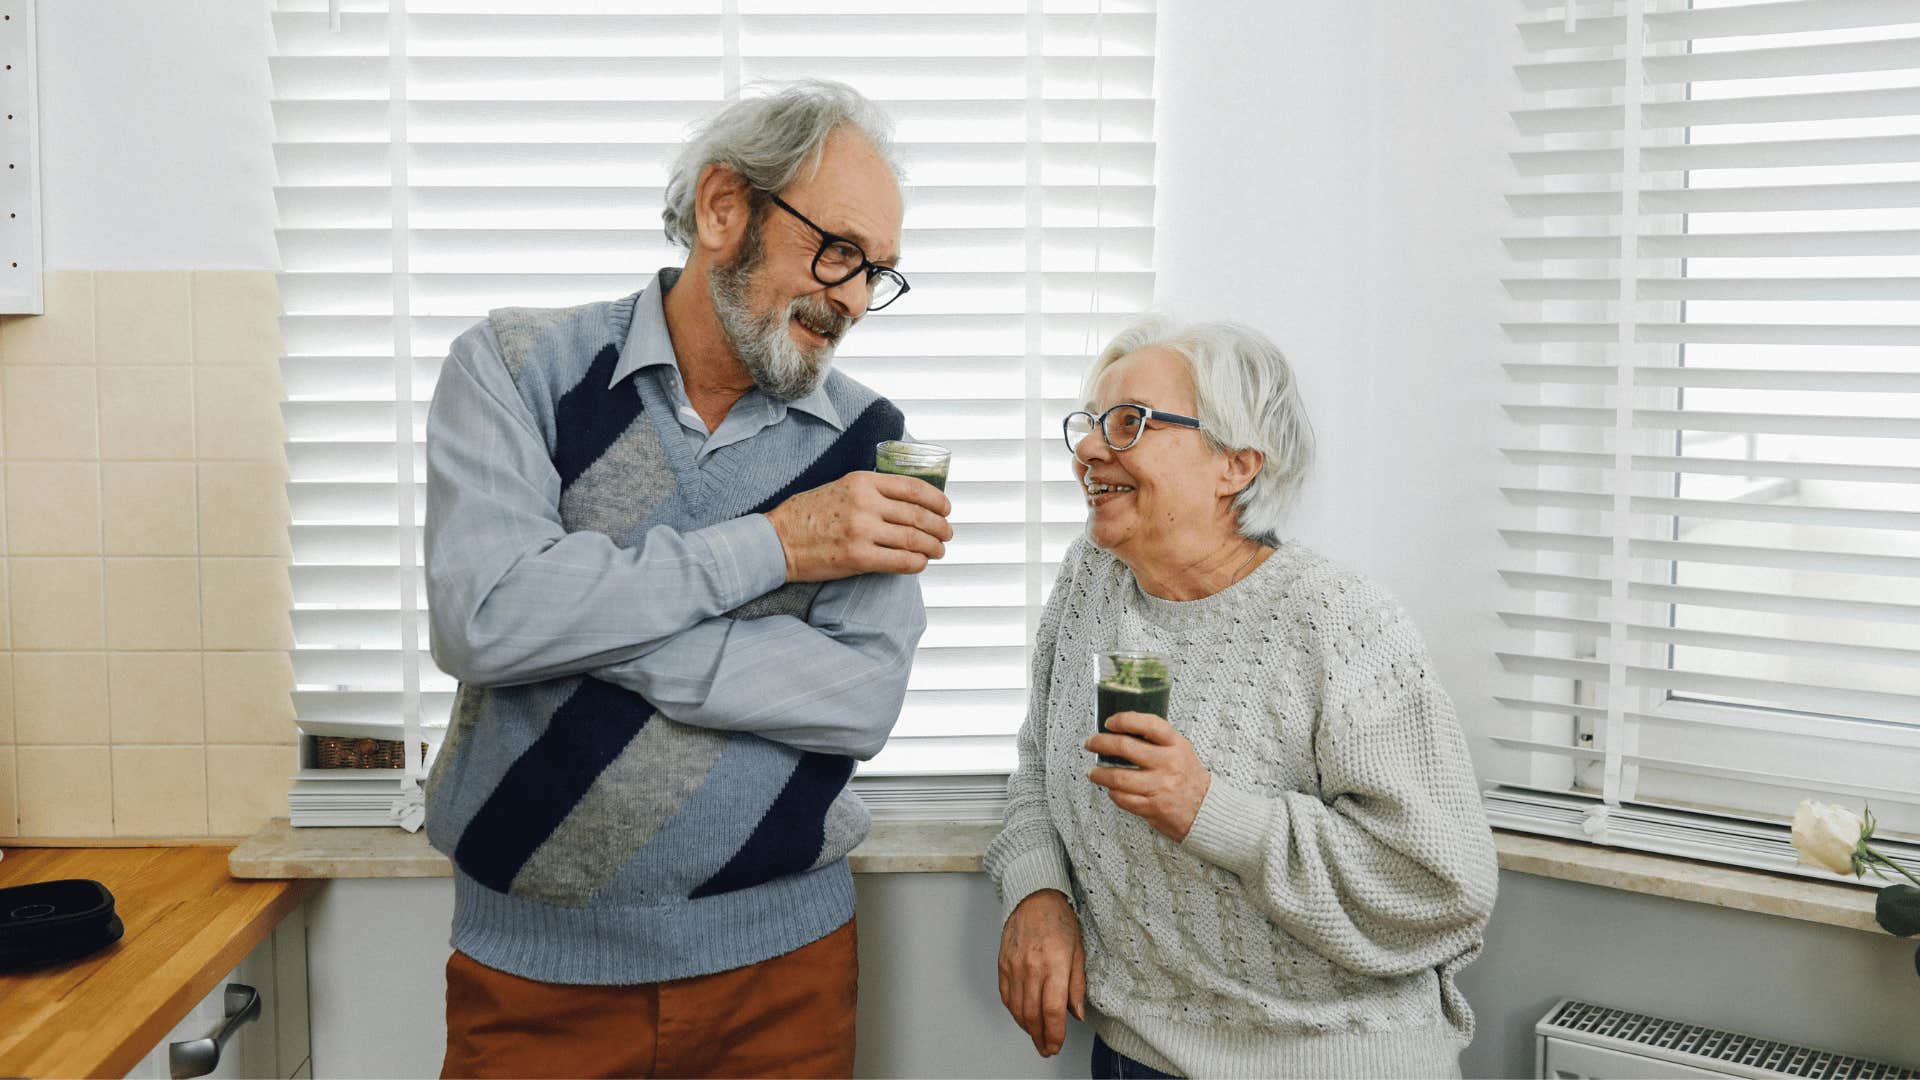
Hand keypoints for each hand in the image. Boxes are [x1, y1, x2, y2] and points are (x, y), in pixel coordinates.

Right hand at [764, 471, 952, 581]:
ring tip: (938, 551)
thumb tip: (908, 503)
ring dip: (933, 547)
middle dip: (940, 527)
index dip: (936, 500)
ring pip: (913, 538)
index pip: (913, 488)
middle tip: (947, 534)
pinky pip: (900, 561)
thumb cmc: (806, 515)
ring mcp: (862, 531)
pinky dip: (916, 563)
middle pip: (918, 515)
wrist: (777, 540)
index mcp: (862, 481)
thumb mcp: (840, 487)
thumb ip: (872, 491)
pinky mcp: (858, 557)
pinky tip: (920, 564)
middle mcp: (865, 503)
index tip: (946, 508)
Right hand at [997, 889, 1085, 1057]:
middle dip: (1041, 1038)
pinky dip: (1014, 1012)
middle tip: (1048, 1048)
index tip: (1057, 1045)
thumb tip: (1076, 1014)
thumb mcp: (1079, 950)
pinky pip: (1006, 996)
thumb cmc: (1059, 919)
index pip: (1052, 1010)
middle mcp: (1032, 967)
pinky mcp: (1003, 964)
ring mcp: (1014, 966)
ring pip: (1017, 1009)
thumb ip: (1077, 985)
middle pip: (1033, 1014)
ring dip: (1027, 1028)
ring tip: (1037, 1037)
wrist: (1033, 896)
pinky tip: (1023, 1017)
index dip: (1055, 1033)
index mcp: (1055, 963)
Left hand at [1086, 712, 1211, 841]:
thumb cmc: (1189, 778)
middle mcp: (1168, 764)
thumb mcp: (1181, 751)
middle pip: (1125, 748)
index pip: (1148, 725)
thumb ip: (1157, 740)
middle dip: (1100, 743)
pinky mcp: (1153, 808)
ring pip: (1118, 778)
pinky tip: (1111, 789)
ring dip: (1099, 774)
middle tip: (1090, 743)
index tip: (1109, 722)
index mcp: (1176, 745)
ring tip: (1092, 772)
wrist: (1208, 811)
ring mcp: (1160, 787)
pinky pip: (1123, 799)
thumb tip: (1122, 731)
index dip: (1125, 720)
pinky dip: (1113, 794)